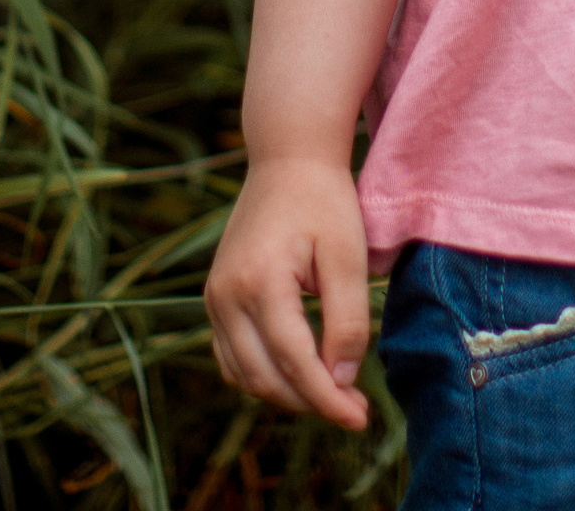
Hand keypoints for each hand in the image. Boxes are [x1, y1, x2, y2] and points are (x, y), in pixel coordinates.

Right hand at [205, 153, 373, 428]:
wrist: (288, 157)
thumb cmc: (324, 199)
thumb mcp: (347, 254)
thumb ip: (347, 318)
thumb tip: (342, 378)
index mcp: (258, 283)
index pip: (292, 361)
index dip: (326, 398)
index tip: (360, 417)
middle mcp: (225, 297)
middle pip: (263, 377)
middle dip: (309, 402)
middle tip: (353, 410)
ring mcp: (214, 298)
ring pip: (243, 374)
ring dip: (285, 392)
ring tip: (332, 393)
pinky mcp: (216, 297)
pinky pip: (232, 356)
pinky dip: (262, 373)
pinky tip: (299, 371)